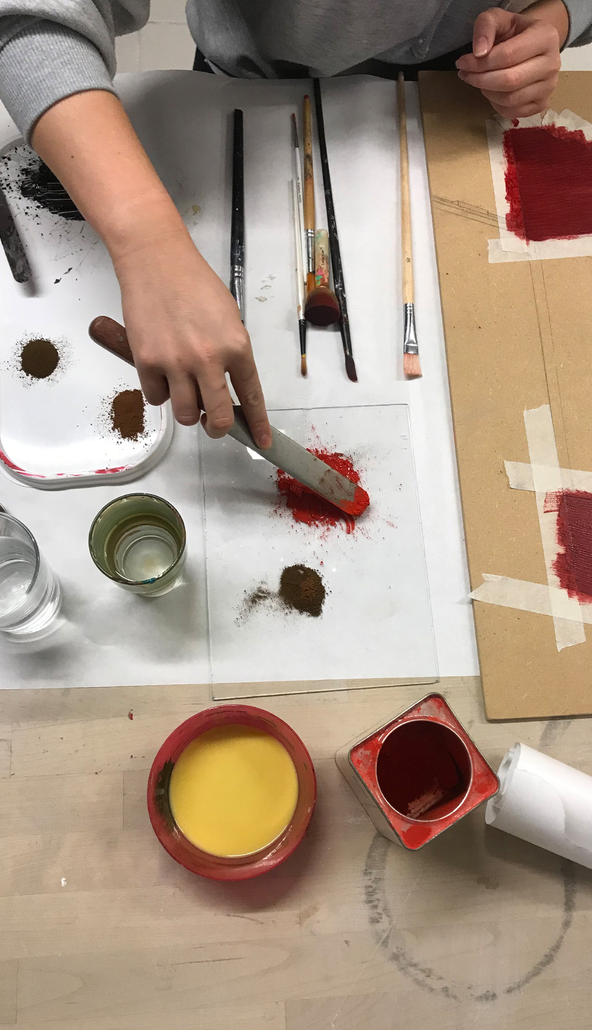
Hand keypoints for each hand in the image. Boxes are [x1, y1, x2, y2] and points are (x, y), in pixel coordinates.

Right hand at [113, 221, 270, 446]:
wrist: (156, 261)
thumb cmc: (194, 284)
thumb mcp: (228, 318)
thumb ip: (230, 355)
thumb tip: (225, 389)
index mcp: (236, 346)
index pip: (251, 397)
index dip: (258, 424)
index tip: (263, 441)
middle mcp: (208, 359)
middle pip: (217, 418)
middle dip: (217, 428)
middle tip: (212, 424)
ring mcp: (175, 362)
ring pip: (184, 415)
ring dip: (186, 410)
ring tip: (184, 389)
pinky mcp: (146, 361)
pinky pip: (156, 397)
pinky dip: (160, 392)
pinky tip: (162, 372)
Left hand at [456, 1, 567, 117]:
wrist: (533, 44)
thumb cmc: (515, 32)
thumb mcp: (499, 18)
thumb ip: (486, 26)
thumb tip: (478, 52)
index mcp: (546, 37)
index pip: (508, 56)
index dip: (480, 63)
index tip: (462, 63)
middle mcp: (552, 64)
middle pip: (509, 80)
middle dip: (481, 79)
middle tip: (466, 74)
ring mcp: (549, 87)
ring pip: (510, 99)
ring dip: (487, 92)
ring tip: (479, 80)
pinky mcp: (542, 104)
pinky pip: (512, 112)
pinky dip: (496, 104)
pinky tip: (492, 91)